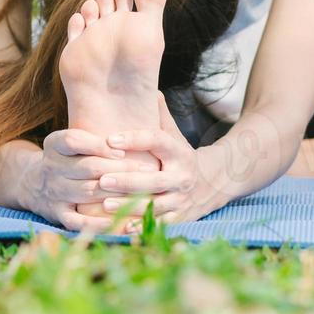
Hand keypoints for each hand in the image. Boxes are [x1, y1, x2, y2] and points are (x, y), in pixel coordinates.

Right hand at [26, 127, 159, 233]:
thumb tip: (147, 97)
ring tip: (142, 192)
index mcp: (55, 144)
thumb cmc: (68, 156)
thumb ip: (94, 122)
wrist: (33, 184)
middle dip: (119, 169)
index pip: (73, 140)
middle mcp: (52, 167)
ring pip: (87, 192)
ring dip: (116, 193)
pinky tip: (122, 221)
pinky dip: (100, 223)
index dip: (98, 145)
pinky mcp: (58, 214)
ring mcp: (55, 192)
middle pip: (87, 168)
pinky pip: (79, 221)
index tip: (121, 150)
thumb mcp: (70, 136)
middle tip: (147, 170)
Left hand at [94, 93, 229, 224]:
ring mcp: (180, 200)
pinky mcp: (179, 218)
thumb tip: (144, 86)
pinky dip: (140, 227)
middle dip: (127, 180)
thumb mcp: (173, 134)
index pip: (157, 141)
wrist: (212, 183)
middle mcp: (181, 177)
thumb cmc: (179, 155)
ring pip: (154, 205)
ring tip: (104, 204)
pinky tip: (121, 227)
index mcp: (179, 152)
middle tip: (102, 178)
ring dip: (129, 206)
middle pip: (154, 179)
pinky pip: (158, 224)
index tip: (110, 139)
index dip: (134, 139)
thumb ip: (157, 114)